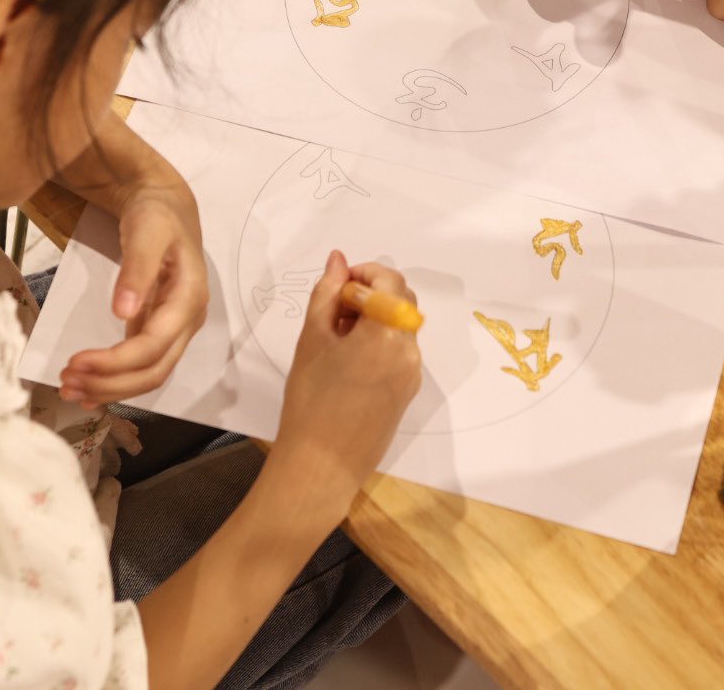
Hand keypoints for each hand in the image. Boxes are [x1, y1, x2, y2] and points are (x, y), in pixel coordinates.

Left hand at [60, 180, 207, 406]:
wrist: (169, 209)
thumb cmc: (157, 217)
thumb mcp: (146, 232)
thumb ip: (137, 269)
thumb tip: (122, 312)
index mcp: (188, 299)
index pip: (154, 346)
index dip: (116, 362)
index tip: (75, 362)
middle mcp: (188, 322)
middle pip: (154, 370)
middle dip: (110, 384)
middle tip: (66, 383)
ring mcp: (176, 329)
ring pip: (150, 375)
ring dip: (110, 388)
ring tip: (70, 389)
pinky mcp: (162, 330)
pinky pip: (143, 366)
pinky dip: (117, 382)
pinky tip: (90, 389)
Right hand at [268, 251, 422, 514]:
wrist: (321, 464)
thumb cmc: (310, 399)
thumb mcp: (313, 338)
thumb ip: (327, 293)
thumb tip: (338, 259)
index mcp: (388, 332)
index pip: (390, 281)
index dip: (364, 274)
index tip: (338, 285)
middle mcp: (409, 349)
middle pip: (401, 301)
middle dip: (371, 294)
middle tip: (334, 309)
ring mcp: (413, 373)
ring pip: (401, 326)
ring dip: (375, 318)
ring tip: (336, 337)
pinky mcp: (408, 391)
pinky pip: (399, 352)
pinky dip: (380, 342)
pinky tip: (349, 361)